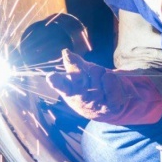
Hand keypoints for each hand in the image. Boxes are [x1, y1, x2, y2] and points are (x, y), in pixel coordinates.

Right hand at [44, 49, 161, 124]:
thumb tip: (65, 52)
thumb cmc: (88, 88)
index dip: (56, 81)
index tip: (51, 76)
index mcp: (69, 91)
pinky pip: (110, 79)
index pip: (61, 86)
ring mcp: (95, 102)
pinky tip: (109, 83)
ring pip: (97, 72)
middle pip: (79, 75)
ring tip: (100, 79)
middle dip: (77, 66)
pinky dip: (111, 77)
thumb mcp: (79, 78)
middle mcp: (81, 98)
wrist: (106, 110)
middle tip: (78, 64)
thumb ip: (74, 65)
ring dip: (99, 71)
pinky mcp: (110, 104)